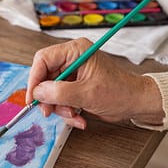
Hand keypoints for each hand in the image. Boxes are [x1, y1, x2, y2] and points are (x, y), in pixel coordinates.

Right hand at [26, 38, 164, 129]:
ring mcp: (74, 72)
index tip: (33, 97)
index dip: (35, 78)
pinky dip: (67, 110)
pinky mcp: (75, 85)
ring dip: (60, 107)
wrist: (135, 102)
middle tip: (49, 111)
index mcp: (76, 50)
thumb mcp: (86, 94)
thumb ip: (59, 92)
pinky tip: (79, 117)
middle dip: (48, 97)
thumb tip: (38, 92)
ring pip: (51, 90)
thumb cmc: (119, 91)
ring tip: (74, 115)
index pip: (43, 59)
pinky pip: (61, 98)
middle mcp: (73, 58)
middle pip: (45, 76)